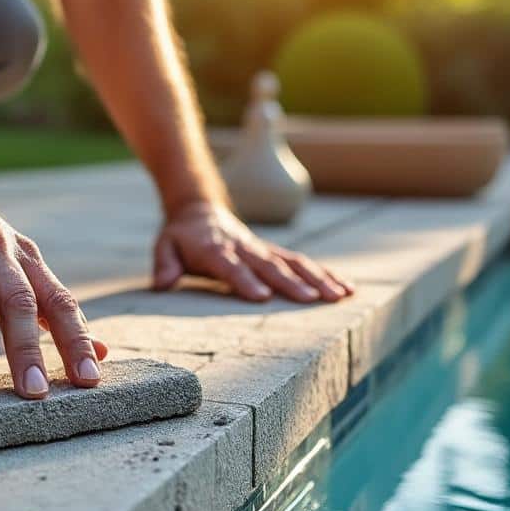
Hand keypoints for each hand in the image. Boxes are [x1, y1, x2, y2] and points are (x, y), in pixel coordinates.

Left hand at [152, 201, 353, 302]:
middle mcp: (244, 249)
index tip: (262, 296)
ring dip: (319, 278)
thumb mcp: (164, 246)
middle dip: (292, 283)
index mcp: (215, 250)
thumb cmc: (181, 237)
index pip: (231, 267)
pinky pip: (303, 262)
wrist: (199, 210)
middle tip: (313, 300)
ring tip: (341, 296)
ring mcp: (263, 249)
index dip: (245, 281)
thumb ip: (164, 264)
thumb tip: (162, 283)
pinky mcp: (275, 252)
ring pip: (294, 262)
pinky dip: (326, 274)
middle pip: (270, 266)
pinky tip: (347, 288)